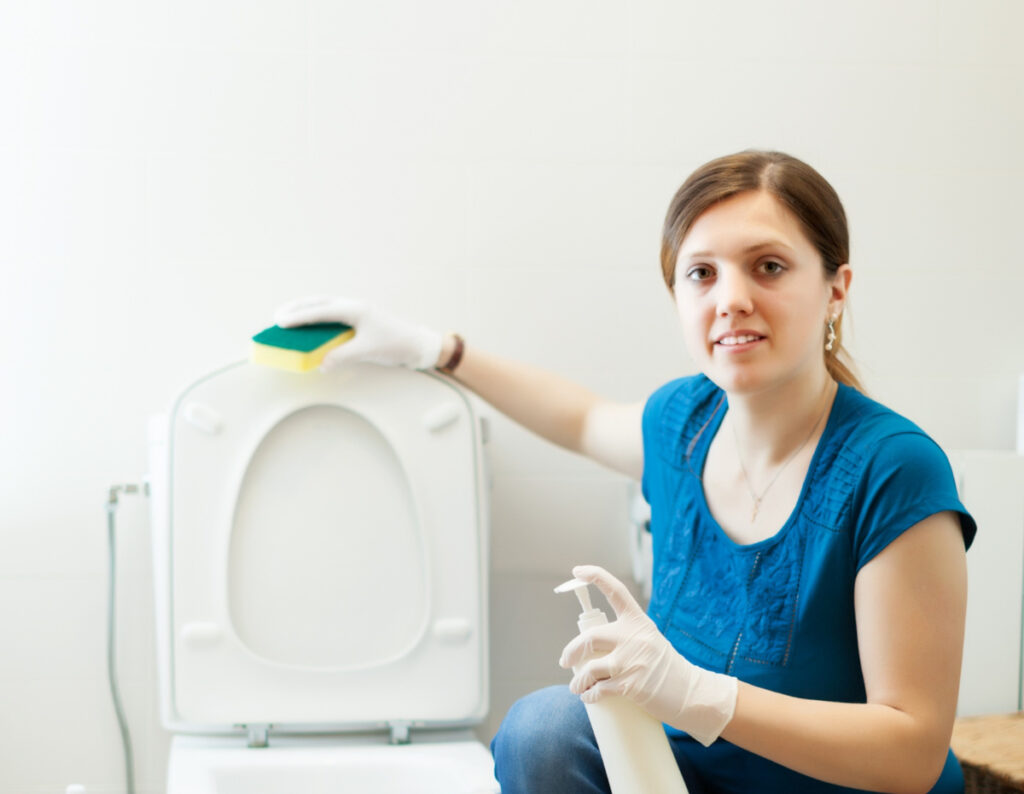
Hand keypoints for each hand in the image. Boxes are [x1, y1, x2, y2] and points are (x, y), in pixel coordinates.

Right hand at [274, 296, 443, 370]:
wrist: (418, 344)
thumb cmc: (395, 345)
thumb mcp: (367, 352)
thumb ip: (343, 356)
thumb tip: (321, 365)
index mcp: (355, 310)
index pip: (321, 311)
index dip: (300, 317)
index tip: (281, 322)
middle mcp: (354, 306)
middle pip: (319, 302)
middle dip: (298, 308)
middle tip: (278, 317)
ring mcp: (357, 311)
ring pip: (325, 306)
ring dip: (307, 311)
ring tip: (288, 318)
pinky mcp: (360, 319)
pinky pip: (332, 315)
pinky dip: (318, 318)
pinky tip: (309, 327)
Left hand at [558, 564, 737, 746]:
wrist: (692, 693)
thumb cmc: (667, 668)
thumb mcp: (650, 641)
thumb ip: (626, 637)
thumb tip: (592, 649)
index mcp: (639, 621)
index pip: (615, 591)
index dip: (595, 576)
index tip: (578, 570)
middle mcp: (634, 637)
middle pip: (590, 637)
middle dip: (571, 651)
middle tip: (565, 661)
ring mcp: (632, 661)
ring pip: (590, 668)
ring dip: (578, 681)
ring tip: (577, 687)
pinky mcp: (631, 685)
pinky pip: (599, 689)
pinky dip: (589, 695)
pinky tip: (588, 696)